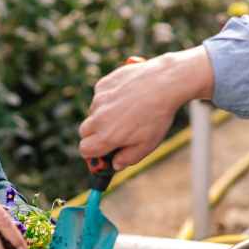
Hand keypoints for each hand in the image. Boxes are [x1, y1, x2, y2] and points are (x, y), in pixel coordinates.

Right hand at [78, 48, 213, 169]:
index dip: (91, 152)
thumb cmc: (157, 116)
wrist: (164, 83)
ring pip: (93, 112)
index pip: (84, 149)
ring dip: (102, 114)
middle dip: (94, 134)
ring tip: (126, 110)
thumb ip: (128, 158)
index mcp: (107, 137)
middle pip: (84, 132)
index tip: (101, 151)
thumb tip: (115, 165)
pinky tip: (127, 96)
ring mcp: (99, 100)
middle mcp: (98, 119)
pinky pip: (99, 95)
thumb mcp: (147, 144)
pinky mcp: (102, 84)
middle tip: (113, 132)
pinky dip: (109, 98)